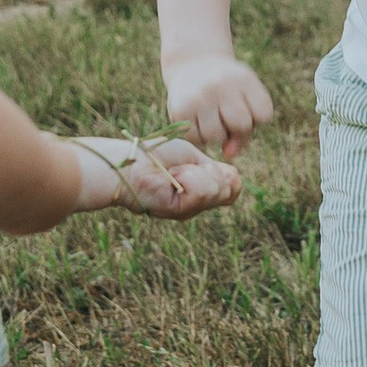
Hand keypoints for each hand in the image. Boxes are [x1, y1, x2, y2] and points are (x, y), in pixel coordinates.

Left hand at [117, 135, 241, 219]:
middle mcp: (199, 203)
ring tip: (174, 173)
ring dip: (196, 173)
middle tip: (182, 168)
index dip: (225, 173)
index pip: (234, 186)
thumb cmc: (157, 154)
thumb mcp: (194, 157)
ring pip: (218, 189)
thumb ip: (215, 171)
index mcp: (203, 188)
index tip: (199, 163)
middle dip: (210, 171)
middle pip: (231, 188)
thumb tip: (233, 181)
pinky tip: (171, 178)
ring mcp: (191, 210)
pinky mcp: (181, 211)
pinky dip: (188, 177)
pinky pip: (202, 191)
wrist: (131, 162)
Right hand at [164, 53, 274, 159]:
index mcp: (244, 79)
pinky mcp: (179, 109)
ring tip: (212, 117)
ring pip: (216, 137)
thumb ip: (246, 128)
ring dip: (216, 135)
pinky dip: (199, 136)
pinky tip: (198, 120)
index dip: (256, 118)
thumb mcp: (244, 97)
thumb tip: (228, 155)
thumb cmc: (227, 88)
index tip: (245, 106)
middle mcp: (220, 85)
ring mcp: (198, 97)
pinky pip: (196, 139)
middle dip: (236, 128)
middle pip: (240, 125)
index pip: (263, 114)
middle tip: (227, 115)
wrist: (193, 65)